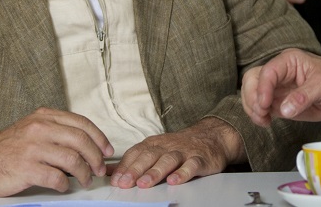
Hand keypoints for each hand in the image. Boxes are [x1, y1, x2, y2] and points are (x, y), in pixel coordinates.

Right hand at [0, 107, 112, 196]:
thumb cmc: (9, 148)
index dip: (99, 138)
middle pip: (80, 140)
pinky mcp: (26, 168)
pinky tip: (64, 186)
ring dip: (84, 173)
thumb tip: (88, 145)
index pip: (81, 123)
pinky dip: (65, 184)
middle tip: (99, 169)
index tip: (107, 150)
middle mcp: (39, 128)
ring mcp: (32, 148)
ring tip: (85, 180)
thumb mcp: (33, 128)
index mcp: (44, 116)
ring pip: (72, 159)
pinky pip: (56, 177)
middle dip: (96, 157)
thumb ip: (57, 131)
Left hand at [109, 117, 243, 188]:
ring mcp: (184, 152)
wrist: (212, 136)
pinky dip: (183, 173)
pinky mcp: (200, 159)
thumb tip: (109, 171)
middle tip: (125, 183)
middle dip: (135, 170)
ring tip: (144, 183)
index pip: (136, 153)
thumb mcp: (155, 149)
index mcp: (154, 144)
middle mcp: (167, 146)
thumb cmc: (179, 146)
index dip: (125, 166)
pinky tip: (174, 181)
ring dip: (155, 172)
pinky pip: (191, 165)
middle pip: (149, 156)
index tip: (114, 180)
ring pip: (168, 160)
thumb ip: (133, 160)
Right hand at [241, 49, 320, 125]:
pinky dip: (258, 114)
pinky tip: (265, 122)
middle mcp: (279, 72)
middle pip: (252, 79)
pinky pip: (260, 106)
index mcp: (288, 61)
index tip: (265, 105)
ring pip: (252, 93)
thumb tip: (284, 110)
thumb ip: (304, 96)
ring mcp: (277, 87)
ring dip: (252, 107)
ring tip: (263, 120)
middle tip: (262, 114)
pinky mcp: (278, 101)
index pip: (268, 72)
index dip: (262, 88)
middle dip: (252, 98)